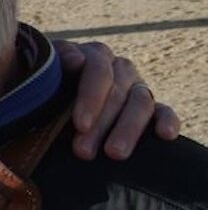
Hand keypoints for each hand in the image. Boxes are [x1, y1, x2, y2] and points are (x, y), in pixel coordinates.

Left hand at [55, 40, 180, 160]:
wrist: (49, 103)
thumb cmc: (43, 90)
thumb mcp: (43, 77)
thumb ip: (57, 65)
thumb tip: (76, 60)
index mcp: (91, 55)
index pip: (97, 69)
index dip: (90, 96)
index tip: (80, 124)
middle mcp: (117, 67)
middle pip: (117, 91)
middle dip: (102, 124)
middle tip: (84, 151)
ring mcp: (135, 86)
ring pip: (140, 102)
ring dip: (128, 128)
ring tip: (114, 154)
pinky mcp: (151, 107)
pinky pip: (163, 111)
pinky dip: (167, 120)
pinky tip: (164, 135)